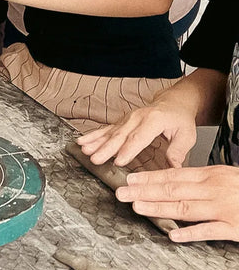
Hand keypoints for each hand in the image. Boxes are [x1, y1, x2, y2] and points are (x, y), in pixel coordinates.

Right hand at [77, 99, 197, 168]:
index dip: (128, 150)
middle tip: (95, 159)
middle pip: (119, 135)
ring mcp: (127, 119)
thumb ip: (178, 151)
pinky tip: (83, 141)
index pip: (139, 137)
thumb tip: (173, 167)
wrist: (172, 103)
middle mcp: (137, 117)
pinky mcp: (121, 122)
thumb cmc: (179, 119)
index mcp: (153, 120)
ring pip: (109, 132)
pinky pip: (106, 130)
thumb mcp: (186, 135)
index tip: (119, 161)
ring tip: (84, 149)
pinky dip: (93, 136)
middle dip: (106, 148)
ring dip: (95, 142)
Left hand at [115, 165, 238, 241]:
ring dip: (159, 208)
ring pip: (185, 208)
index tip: (129, 179)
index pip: (173, 175)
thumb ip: (200, 180)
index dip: (149, 177)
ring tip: (137, 207)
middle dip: (144, 190)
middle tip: (121, 192)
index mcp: (210, 175)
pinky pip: (210, 230)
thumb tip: (174, 182)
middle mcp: (214, 189)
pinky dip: (190, 233)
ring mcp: (224, 208)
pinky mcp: (235, 227)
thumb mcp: (224, 177)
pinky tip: (173, 235)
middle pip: (173, 189)